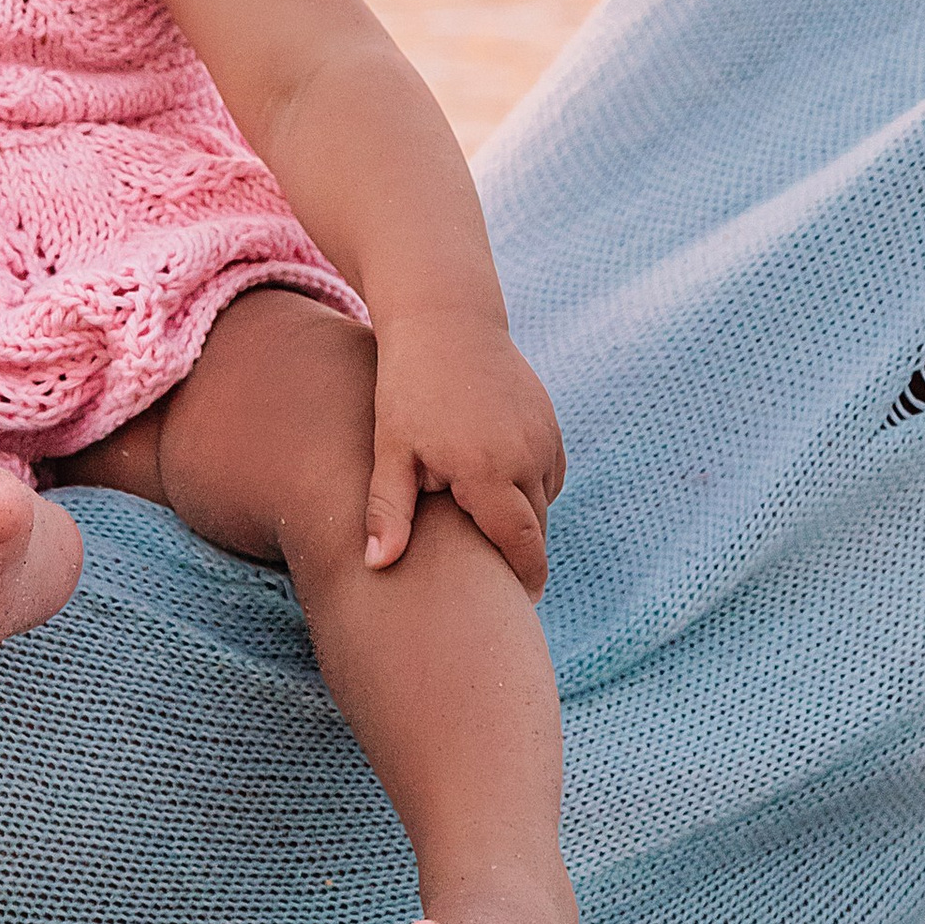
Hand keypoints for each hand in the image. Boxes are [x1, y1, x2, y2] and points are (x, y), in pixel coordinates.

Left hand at [365, 322, 565, 595]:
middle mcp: (527, 456)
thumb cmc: (408, 386)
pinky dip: (530, 485)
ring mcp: (544, 436)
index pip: (522, 546)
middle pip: (535, 529)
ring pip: (544, 501)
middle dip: (518, 553)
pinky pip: (549, 472)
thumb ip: (388, 510)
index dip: (523, 580)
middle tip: (493, 579)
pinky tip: (493, 481)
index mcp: (489, 471)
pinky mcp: (549, 421)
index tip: (515, 606)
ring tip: (484, 523)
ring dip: (523, 517)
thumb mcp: (392, 448)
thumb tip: (375, 566)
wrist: (443, 317)